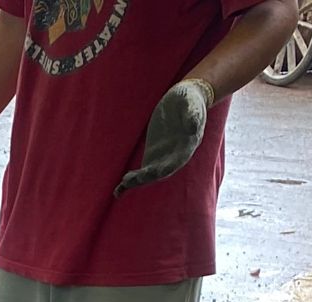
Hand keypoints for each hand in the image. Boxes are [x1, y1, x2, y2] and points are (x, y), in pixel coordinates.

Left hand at [117, 77, 214, 193]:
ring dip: (136, 182)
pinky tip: (118, 191)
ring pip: (149, 175)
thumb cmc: (190, 100)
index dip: (164, 168)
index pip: (175, 162)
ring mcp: (162, 157)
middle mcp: (174, 157)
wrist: (185, 99)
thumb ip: (192, 115)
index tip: (153, 172)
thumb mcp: (192, 104)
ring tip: (121, 187)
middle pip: (159, 172)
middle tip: (129, 180)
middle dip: (145, 178)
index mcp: (186, 147)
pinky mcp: (152, 154)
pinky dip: (131, 182)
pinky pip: (141, 172)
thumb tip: (192, 127)